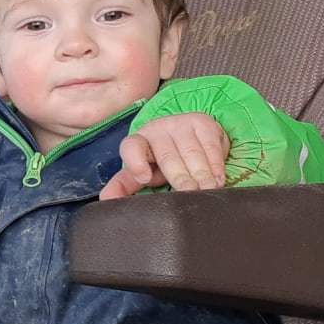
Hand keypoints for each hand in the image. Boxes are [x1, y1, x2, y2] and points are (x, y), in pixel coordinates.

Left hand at [98, 112, 230, 199]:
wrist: (186, 135)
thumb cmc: (159, 162)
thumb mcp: (141, 173)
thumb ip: (124, 186)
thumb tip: (105, 201)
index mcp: (137, 142)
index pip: (130, 148)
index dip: (135, 162)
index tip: (144, 178)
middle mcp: (156, 129)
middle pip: (167, 156)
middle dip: (180, 177)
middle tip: (189, 193)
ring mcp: (180, 123)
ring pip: (191, 152)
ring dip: (201, 173)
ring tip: (207, 190)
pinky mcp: (202, 122)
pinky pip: (210, 145)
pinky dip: (216, 164)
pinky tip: (218, 178)